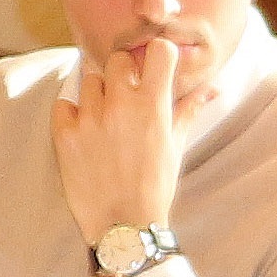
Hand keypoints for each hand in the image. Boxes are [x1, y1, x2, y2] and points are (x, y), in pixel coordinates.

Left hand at [49, 37, 193, 243]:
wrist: (124, 225)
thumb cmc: (155, 185)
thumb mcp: (176, 145)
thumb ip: (189, 108)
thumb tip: (213, 87)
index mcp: (153, 105)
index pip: (158, 51)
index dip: (157, 55)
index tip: (153, 66)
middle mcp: (121, 106)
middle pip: (117, 59)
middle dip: (122, 73)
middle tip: (125, 95)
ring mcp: (90, 119)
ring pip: (89, 79)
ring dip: (97, 94)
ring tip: (104, 119)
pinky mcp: (65, 135)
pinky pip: (64, 104)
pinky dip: (71, 113)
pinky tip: (84, 130)